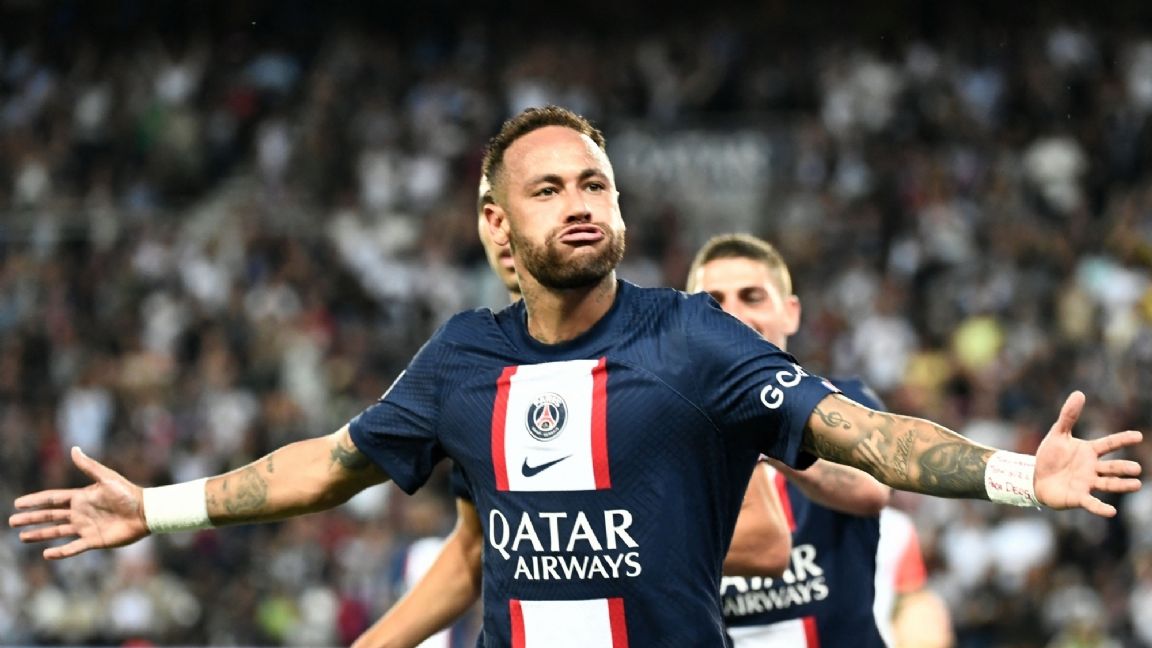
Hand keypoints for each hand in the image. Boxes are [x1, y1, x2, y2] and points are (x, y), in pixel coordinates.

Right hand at [9, 446, 148, 558]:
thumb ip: (89, 466)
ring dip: (40, 535)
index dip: (35, 501)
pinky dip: (60, 552)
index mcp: (81, 497)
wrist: (146, 512)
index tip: (18, 503)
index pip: (52, 499)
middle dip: (32, 519)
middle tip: (12, 522)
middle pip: (50, 516)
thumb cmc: (129, 493)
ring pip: (57, 532)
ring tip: (22, 537)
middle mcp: (81, 512)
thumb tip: (74, 448)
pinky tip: (46, 554)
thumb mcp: (107, 478)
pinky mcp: (95, 541)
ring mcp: (86, 527)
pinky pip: (73, 548)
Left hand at [1035, 391, 1142, 515]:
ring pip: (1108, 484)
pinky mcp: (1078, 498)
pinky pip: (1092, 503)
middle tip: (1137, 468)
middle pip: (1112, 467)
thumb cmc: (1050, 456)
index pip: (1109, 444)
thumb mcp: (1057, 434)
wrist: (1035, 478)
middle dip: (1124, 468)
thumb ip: (1069, 416)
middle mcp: (1092, 468)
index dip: (1122, 440)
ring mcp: (1087, 483)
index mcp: (1089, 452)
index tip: (1139, 436)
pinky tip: (1112, 512)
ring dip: (1121, 485)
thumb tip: (1079, 393)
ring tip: (1136, 484)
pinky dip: (1101, 508)